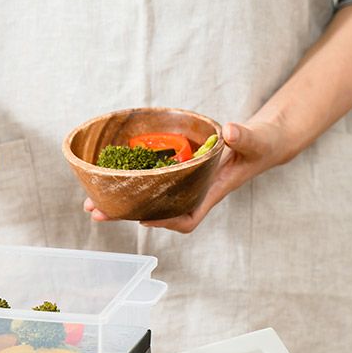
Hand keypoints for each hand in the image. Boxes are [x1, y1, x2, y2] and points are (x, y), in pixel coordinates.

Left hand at [83, 119, 288, 232]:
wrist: (261, 143)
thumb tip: (230, 131)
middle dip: (127, 214)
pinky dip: (130, 180)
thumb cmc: (261, 145)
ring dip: (119, 201)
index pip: (187, 218)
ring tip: (90, 202)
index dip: (165, 221)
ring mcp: (183, 183)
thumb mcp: (256, 140)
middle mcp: (192, 192)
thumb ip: (246, 136)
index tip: (144, 219)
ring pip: (148, 199)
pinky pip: (150, 181)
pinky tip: (107, 177)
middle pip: (157, 212)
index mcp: (211, 192)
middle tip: (95, 212)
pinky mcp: (177, 171)